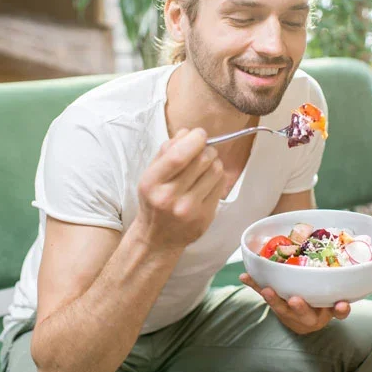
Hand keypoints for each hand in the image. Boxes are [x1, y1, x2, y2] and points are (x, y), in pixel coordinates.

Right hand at [134, 128, 225, 251]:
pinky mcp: (205, 217)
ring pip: (215, 170)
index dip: (194, 140)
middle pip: (202, 160)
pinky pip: (221, 185)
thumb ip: (166, 151)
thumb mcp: (151, 174)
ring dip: (214, 161)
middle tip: (203, 150)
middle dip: (206, 149)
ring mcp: (189, 209)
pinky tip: (208, 180)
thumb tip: (188, 132)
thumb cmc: (154, 201)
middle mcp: (170, 197)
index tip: (199, 134)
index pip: (178, 156)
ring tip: (205, 166)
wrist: (157, 238)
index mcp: (152, 183)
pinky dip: (218, 176)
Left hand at [239, 273, 350, 334]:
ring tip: (267, 290)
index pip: (336, 313)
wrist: (301, 322)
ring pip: (280, 307)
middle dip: (300, 307)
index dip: (339, 310)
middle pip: (304, 313)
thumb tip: (345, 298)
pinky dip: (254, 284)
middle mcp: (306, 316)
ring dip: (273, 299)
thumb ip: (339, 303)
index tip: (341, 304)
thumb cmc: (320, 307)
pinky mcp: (275, 304)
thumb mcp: (331, 306)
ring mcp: (288, 311)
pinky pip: (263, 293)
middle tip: (296, 300)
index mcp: (325, 314)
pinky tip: (244, 276)